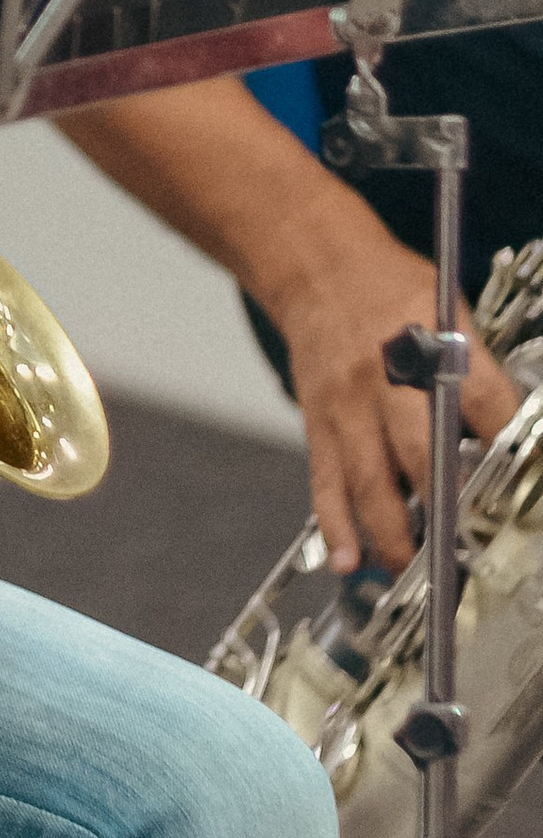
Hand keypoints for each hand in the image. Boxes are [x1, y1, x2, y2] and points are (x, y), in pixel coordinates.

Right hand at [260, 220, 520, 576]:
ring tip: (412, 573)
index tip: (528, 478)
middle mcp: (388, 376)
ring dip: (391, 533)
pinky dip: (336, 523)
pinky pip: (325, 479)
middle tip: (464, 551)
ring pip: (368, 478)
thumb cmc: (390, 286)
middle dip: (445, 507)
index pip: (486, 402)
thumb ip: (481, 367)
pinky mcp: (319, 419)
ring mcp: (348, 402)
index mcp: (432, 342)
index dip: (512, 443)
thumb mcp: (451, 306)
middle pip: (421, 452)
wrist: (316, 264)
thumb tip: (520, 433)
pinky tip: (348, 558)